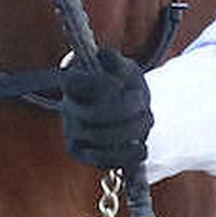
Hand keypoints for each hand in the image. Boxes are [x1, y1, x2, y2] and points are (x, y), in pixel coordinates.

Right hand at [61, 46, 151, 172]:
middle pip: (94, 114)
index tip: (119, 84)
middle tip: (141, 99)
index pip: (74, 83)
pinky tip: (141, 147)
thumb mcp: (121, 66)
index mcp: (72, 81)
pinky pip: (102, 160)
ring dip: (131, 130)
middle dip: (124, 109)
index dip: (97, 84)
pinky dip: (125, 156)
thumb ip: (115, 60)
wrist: (120, 107)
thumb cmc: (120, 82)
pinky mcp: (82, 154)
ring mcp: (73, 132)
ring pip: (101, 138)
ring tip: (147, 119)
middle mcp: (68, 107)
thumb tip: (107, 56)